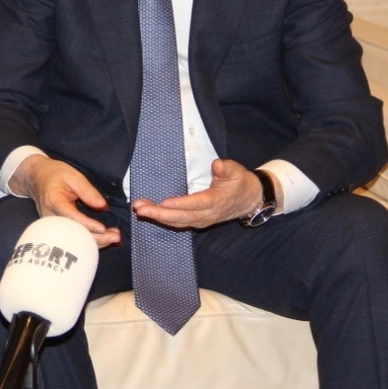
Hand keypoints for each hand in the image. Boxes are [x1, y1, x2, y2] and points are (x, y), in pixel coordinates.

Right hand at [10, 154, 121, 247]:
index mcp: (54, 202)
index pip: (71, 217)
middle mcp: (51, 217)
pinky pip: (73, 237)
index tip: (103, 229)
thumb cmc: (55, 174)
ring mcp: (52, 225)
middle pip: (74, 233)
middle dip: (96, 238)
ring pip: (74, 239)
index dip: (87, 224)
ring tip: (114, 238)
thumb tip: (103, 206)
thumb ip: (87, 190)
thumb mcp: (73, 176)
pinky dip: (89, 240)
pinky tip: (104, 238)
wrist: (37, 178)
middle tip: (115, 237)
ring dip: (95, 242)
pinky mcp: (57, 229)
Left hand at [130, 158, 267, 228]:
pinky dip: (162, 219)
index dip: (179, 204)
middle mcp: (207, 214)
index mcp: (216, 202)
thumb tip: (216, 165)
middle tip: (140, 208)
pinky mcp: (196, 221)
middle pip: (181, 217)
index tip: (164, 202)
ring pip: (177, 222)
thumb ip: (226, 168)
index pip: (195, 204)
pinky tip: (148, 213)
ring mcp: (201, 220)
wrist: (248, 200)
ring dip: (157, 217)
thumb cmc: (240, 183)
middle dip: (159, 214)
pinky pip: (177, 223)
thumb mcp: (236, 171)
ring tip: (139, 209)